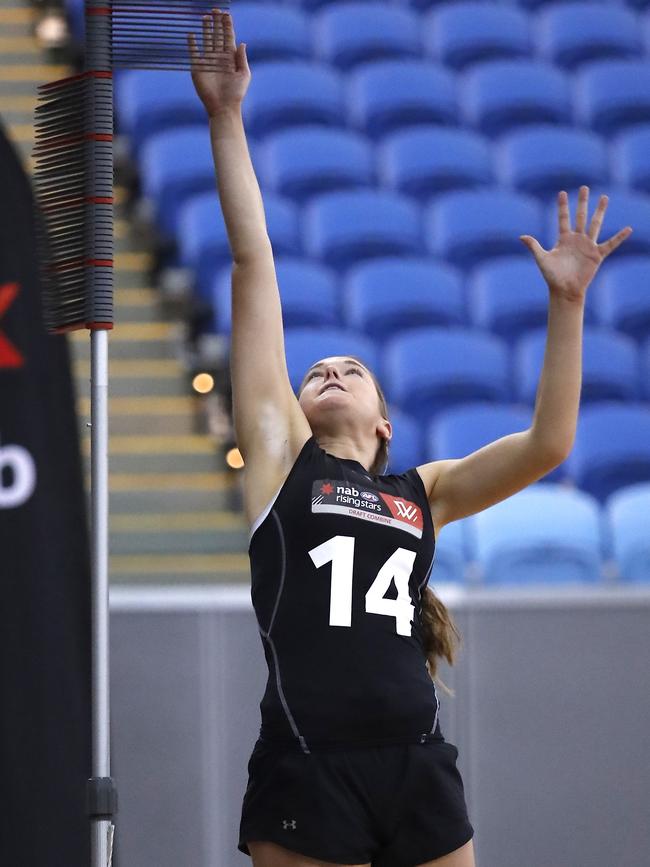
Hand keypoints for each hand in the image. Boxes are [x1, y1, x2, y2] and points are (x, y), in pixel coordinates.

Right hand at [188, 8, 249, 115]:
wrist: (223, 107)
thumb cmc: (236, 94)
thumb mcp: (244, 75)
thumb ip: (242, 59)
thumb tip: (242, 43)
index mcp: (230, 58)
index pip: (228, 37)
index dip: (227, 25)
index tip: (226, 14)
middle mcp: (219, 57)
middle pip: (217, 35)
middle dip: (217, 23)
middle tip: (215, 10)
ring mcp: (208, 61)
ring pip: (206, 40)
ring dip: (206, 29)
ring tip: (206, 17)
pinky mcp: (198, 67)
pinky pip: (194, 52)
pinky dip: (192, 43)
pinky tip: (191, 34)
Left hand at [519, 186, 632, 303]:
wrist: (564, 290)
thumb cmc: (552, 276)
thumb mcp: (542, 259)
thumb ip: (534, 246)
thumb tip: (521, 237)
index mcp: (563, 239)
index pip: (563, 218)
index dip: (563, 206)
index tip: (562, 193)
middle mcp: (577, 239)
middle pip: (580, 216)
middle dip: (582, 202)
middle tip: (584, 187)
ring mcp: (588, 246)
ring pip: (595, 224)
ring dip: (600, 211)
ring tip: (605, 197)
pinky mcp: (597, 255)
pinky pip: (610, 244)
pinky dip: (619, 237)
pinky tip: (628, 229)